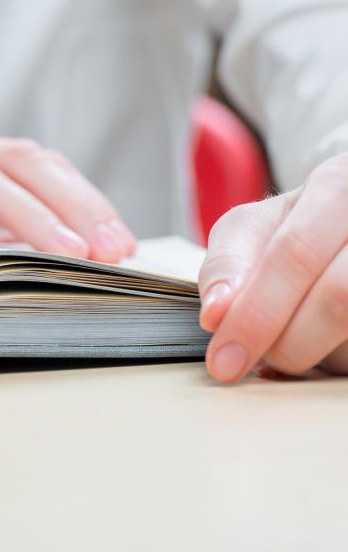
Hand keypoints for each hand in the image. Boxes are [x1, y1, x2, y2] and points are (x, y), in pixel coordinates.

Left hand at [198, 152, 347, 380]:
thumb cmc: (300, 227)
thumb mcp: (255, 228)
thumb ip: (229, 263)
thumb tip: (216, 314)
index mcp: (340, 185)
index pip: (296, 254)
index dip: (256, 313)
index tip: (222, 360)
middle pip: (340, 295)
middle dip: (284, 343)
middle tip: (246, 365)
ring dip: (316, 353)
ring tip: (288, 346)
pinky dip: (340, 359)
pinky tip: (323, 348)